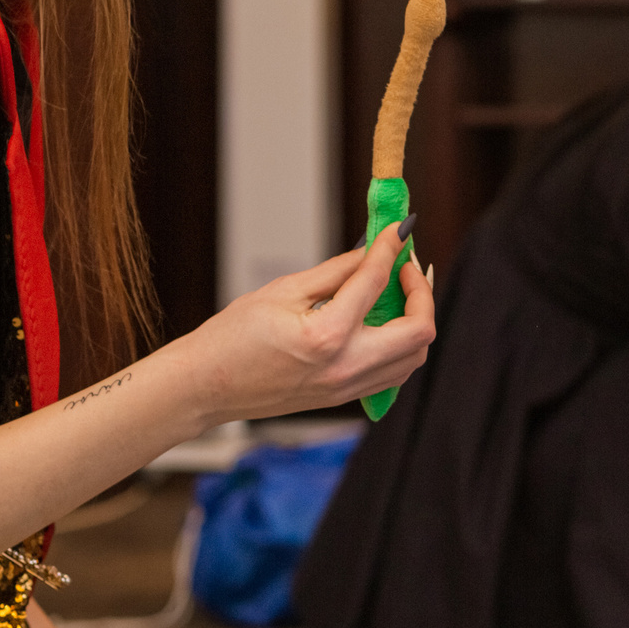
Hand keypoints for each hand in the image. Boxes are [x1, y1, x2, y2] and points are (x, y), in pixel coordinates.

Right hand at [167, 224, 434, 426]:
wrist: (207, 387)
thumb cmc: (232, 339)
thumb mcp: (283, 291)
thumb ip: (336, 271)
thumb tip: (370, 250)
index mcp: (327, 336)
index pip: (376, 282)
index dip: (391, 248)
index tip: (399, 229)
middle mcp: (346, 367)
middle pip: (419, 331)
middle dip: (421, 291)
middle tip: (405, 266)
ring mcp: (349, 388)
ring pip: (414, 356)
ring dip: (416, 320)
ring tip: (396, 291)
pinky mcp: (346, 398)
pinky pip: (395, 373)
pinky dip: (401, 345)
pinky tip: (383, 322)